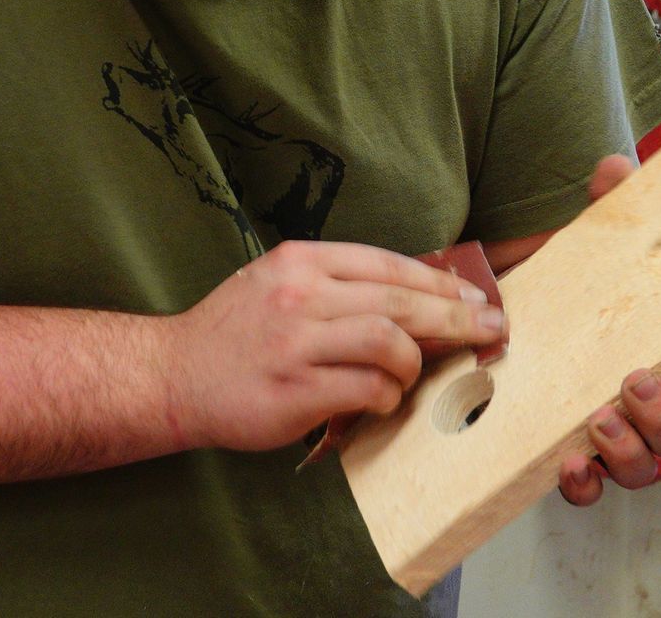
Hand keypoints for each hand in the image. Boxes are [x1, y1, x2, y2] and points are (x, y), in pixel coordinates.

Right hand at [165, 241, 506, 451]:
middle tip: (489, 329)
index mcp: (302, 260)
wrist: (171, 375)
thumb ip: (338, 285)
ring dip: (415, 363)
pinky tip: (383, 400)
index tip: (475, 297)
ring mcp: (296, 342)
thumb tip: (417, 297)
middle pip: (401, 301)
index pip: (390, 264)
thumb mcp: (279, 283)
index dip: (441, 282)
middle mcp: (301, 294)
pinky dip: (387, 395)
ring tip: (413, 376)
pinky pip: (365, 388)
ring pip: (389, 342)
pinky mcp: (293, 390)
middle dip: (455, 317)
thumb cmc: (235, 332)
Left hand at [557, 155, 660, 505]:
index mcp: (657, 344)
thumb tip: (615, 169)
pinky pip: (584, 490)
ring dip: (628, 452)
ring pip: (639, 467)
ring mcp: (602, 430)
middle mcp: (637, 398)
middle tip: (637, 381)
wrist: (497, 316)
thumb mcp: (583, 242)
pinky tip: (569, 464)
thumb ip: (602, 207)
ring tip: (599, 418)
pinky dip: (581, 484)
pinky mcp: (558, 449)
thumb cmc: (561, 285)